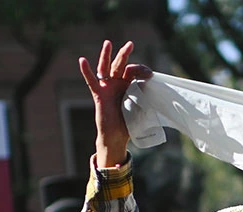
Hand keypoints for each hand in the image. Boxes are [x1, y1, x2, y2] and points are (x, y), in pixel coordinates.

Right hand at [79, 40, 152, 166]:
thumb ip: (147, 99)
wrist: (117, 136)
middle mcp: (117, 84)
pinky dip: (86, 71)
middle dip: (125, 54)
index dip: (141, 69)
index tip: (149, 75)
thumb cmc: (130, 123)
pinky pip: (91, 81)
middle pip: (120, 65)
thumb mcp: (142, 108)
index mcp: (129, 86)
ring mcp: (107, 88)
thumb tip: (160, 94)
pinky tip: (82, 60)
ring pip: (106, 68)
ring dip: (106, 55)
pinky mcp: (99, 95)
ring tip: (108, 43)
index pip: (133, 71)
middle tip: (130, 44)